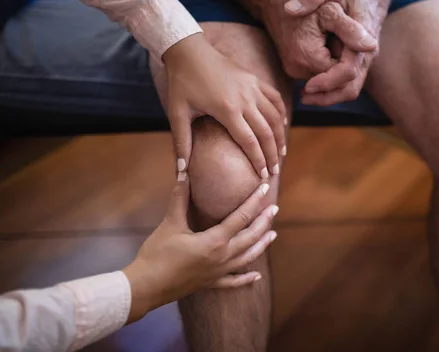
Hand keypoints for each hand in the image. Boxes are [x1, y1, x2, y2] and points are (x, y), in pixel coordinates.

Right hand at [123, 175, 277, 321]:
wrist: (144, 287)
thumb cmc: (157, 254)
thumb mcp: (169, 223)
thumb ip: (179, 197)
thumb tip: (184, 170)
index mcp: (214, 241)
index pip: (241, 217)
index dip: (255, 200)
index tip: (265, 188)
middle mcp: (222, 257)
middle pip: (250, 237)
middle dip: (264, 222)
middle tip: (274, 208)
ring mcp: (218, 273)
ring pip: (247, 258)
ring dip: (261, 246)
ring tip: (273, 235)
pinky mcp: (210, 284)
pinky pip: (233, 282)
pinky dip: (246, 279)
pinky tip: (256, 277)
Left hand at [163, 33, 285, 178]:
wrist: (189, 50)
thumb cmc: (181, 82)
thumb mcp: (177, 113)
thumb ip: (181, 143)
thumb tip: (180, 172)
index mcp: (227, 109)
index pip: (249, 141)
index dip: (259, 161)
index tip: (263, 176)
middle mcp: (245, 99)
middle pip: (266, 132)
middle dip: (272, 154)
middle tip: (275, 172)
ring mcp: (252, 87)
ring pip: (275, 116)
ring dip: (280, 136)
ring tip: (281, 153)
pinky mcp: (254, 79)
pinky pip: (274, 98)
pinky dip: (281, 113)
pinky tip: (281, 125)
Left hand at [284, 0, 391, 105]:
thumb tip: (289, 10)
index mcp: (363, 37)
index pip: (347, 71)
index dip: (326, 81)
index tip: (306, 85)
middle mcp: (368, 53)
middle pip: (351, 88)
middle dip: (326, 97)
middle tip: (303, 97)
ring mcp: (365, 59)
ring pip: (350, 89)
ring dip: (328, 96)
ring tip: (304, 95)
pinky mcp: (360, 60)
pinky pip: (348, 82)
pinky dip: (331, 87)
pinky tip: (311, 84)